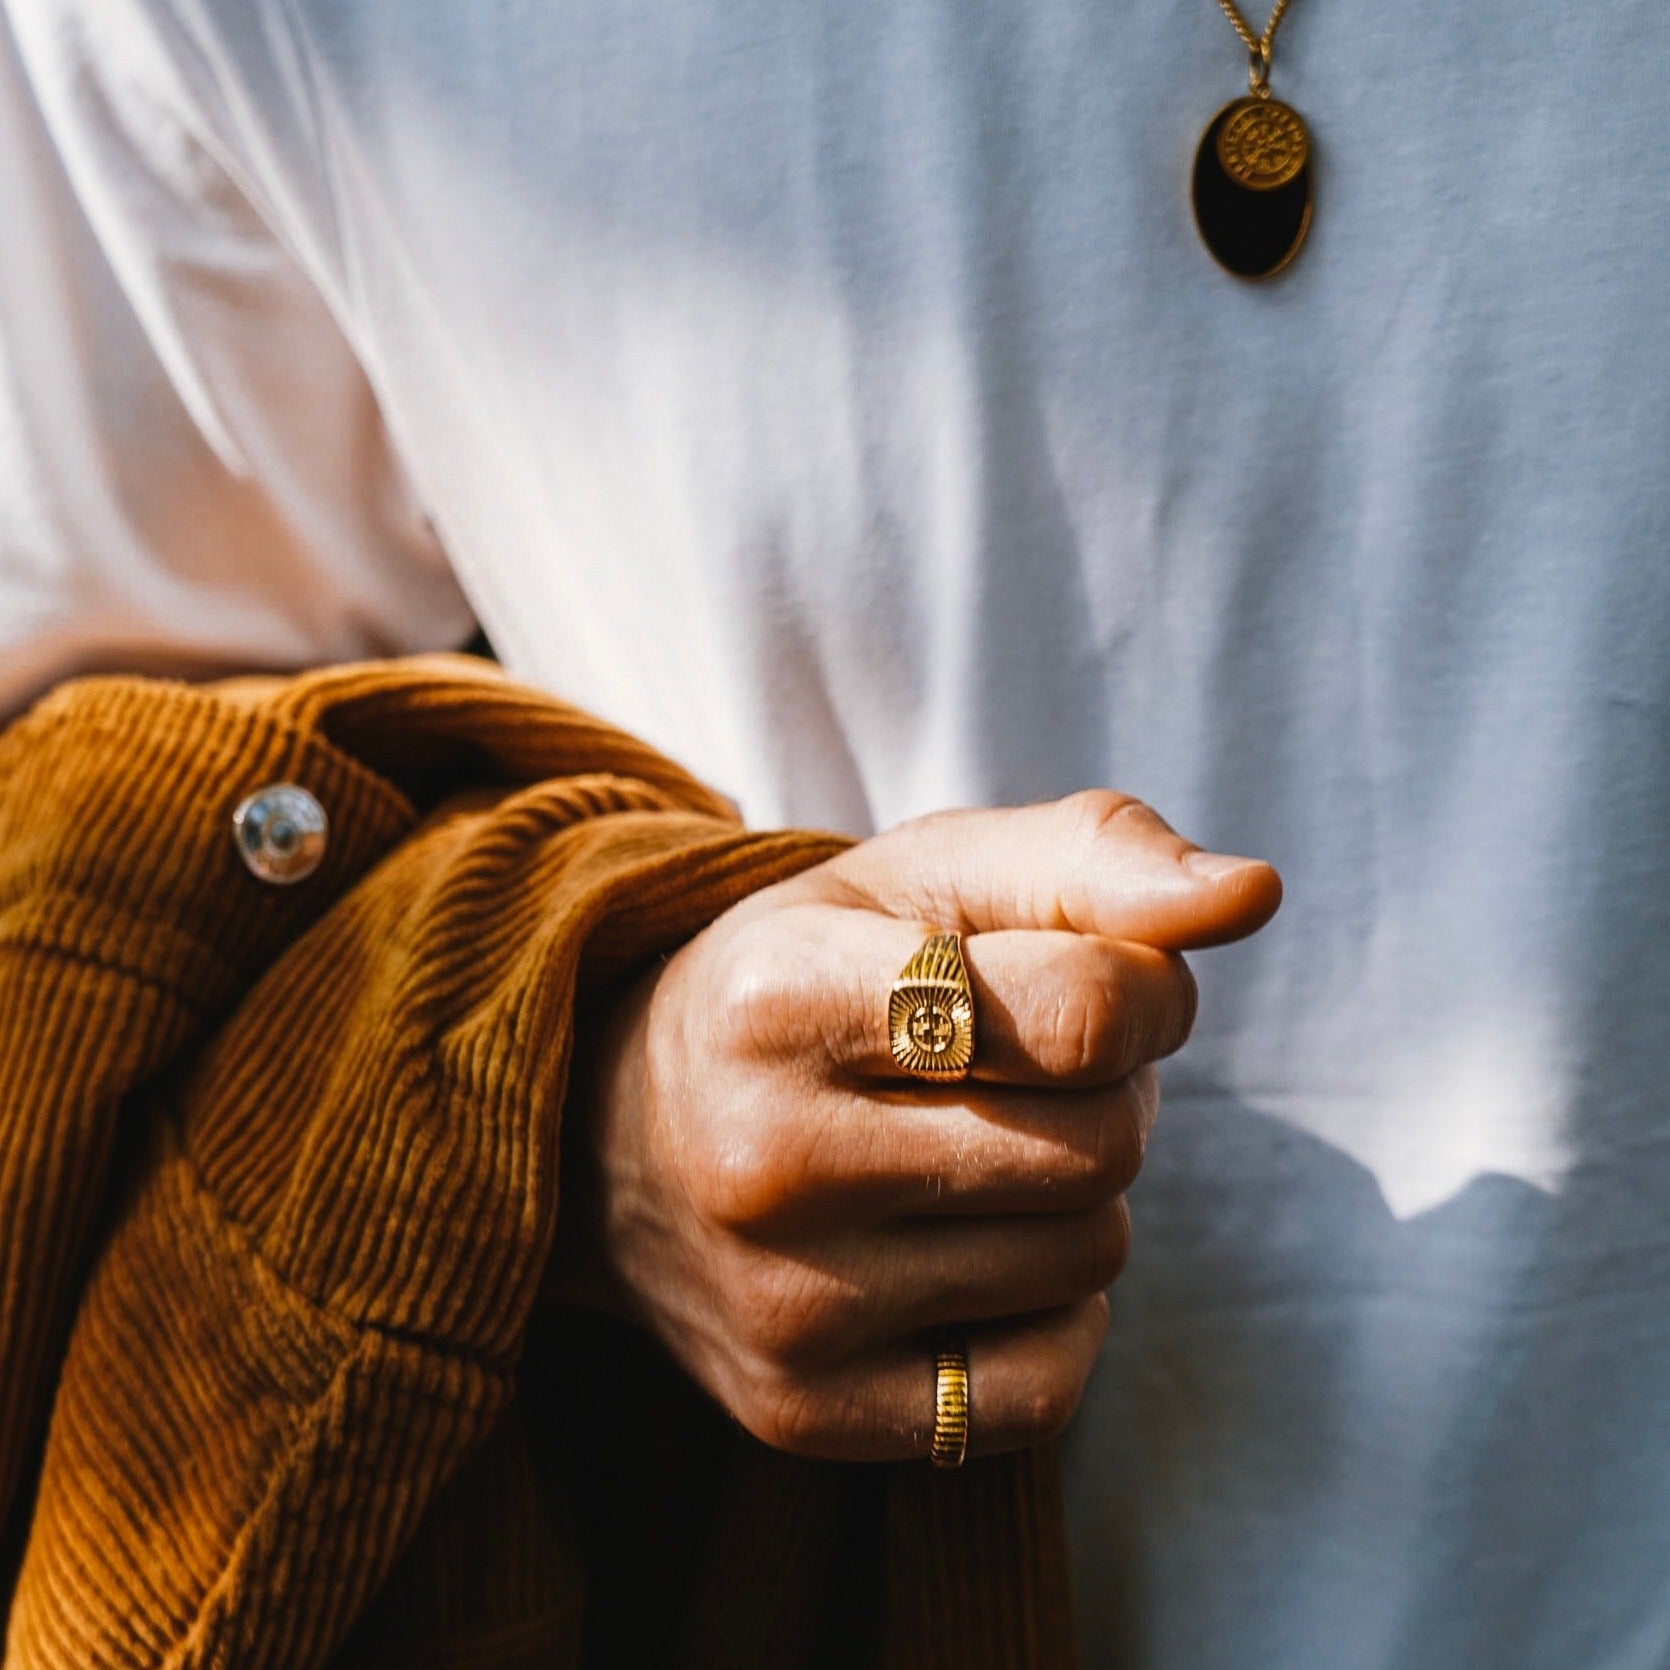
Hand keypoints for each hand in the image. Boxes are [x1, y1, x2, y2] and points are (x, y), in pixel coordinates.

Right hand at [563, 791, 1280, 1461]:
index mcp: (778, 999)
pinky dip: (1049, 1316)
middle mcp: (762, 1164)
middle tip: (1020, 1068)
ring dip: (1077, 1194)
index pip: (1086, 1014)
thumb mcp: (921, 874)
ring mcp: (781, 1309)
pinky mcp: (805, 1415)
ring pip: (1089, 1258)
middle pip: (1103, 1145)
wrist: (618, 1137)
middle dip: (1105, 1093)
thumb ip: (1092, 858)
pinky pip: (1046, 1389)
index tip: (1086, 979)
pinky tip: (970, 1256)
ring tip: (979, 1147)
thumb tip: (1253, 893)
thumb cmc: (808, 975)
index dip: (1137, 988)